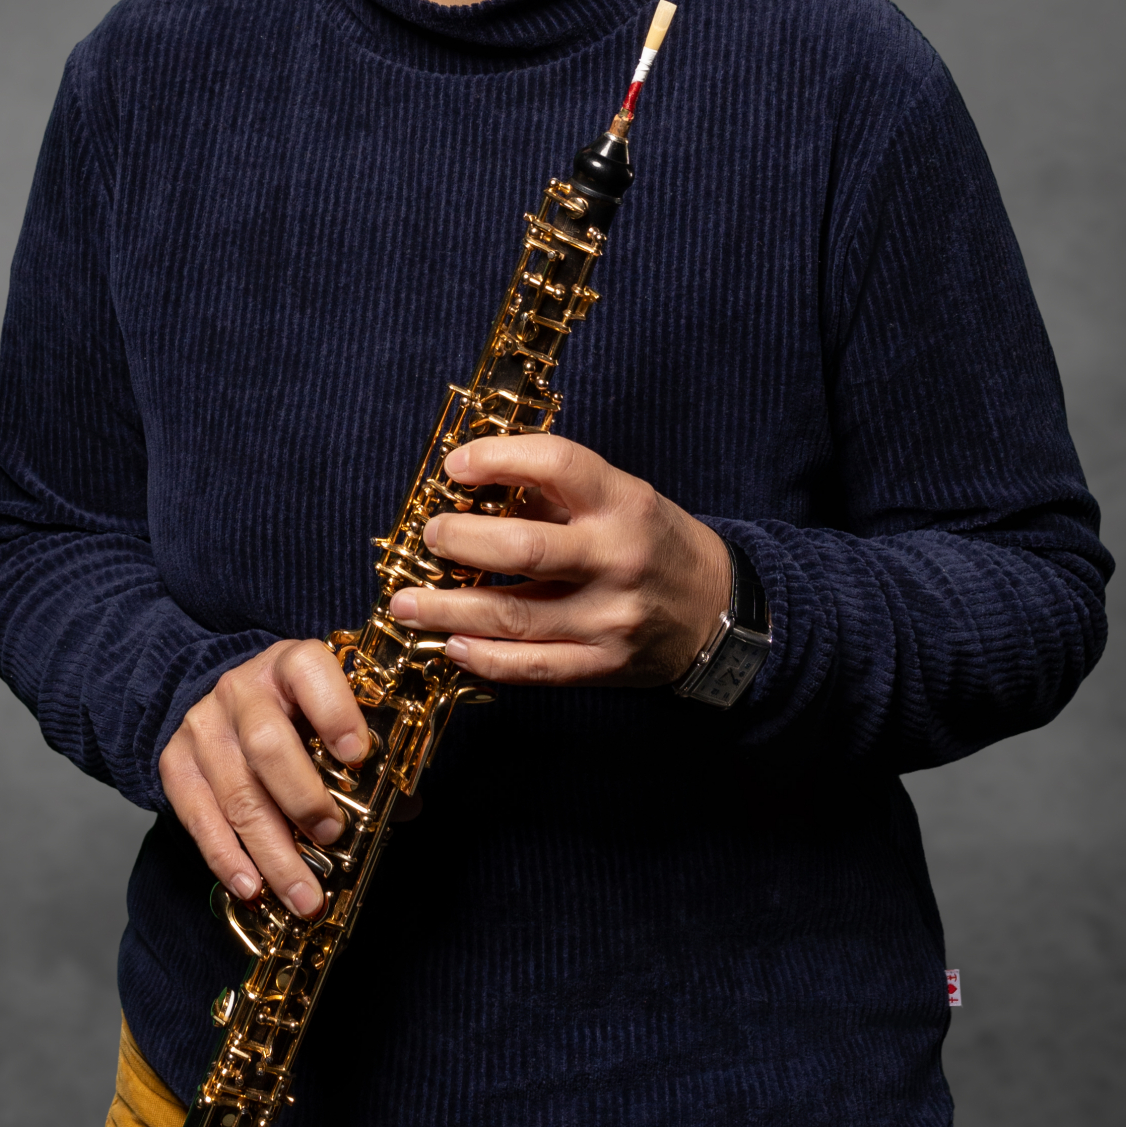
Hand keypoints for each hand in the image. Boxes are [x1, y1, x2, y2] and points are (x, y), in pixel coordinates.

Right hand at [159, 640, 371, 920]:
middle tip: (332, 838)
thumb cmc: (300, 716)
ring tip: (303, 896)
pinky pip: (198, 817)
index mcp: (290, 665)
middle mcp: (240, 690)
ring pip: (237, 794)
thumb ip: (369, 754)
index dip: (335, 712)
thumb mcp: (333, 714)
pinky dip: (227, 858)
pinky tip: (252, 887)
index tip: (358, 757)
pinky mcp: (175, 762)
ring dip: (273, 853)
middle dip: (303, 799)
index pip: (308, 671)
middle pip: (267, 745)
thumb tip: (403, 807)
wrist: (231, 704)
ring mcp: (203, 726)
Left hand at [388, 434, 730, 686]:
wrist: (719, 611)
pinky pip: (532, 667)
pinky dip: (484, 658)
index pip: (556, 464)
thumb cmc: (654, 543)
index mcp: (624, 503)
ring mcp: (611, 618)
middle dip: (459, 542)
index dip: (497, 458)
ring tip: (406, 603)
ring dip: (448, 610)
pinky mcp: (604, 665)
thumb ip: (555, 492)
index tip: (454, 467)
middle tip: (429, 537)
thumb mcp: (623, 497)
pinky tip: (451, 645)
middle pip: (523, 549)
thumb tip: (472, 485)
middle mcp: (618, 559)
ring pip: (514, 616)